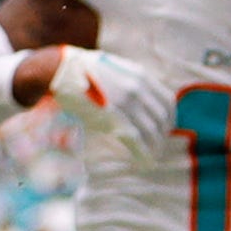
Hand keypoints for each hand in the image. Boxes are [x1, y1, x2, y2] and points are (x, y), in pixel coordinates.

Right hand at [43, 47, 170, 158]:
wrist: (59, 70)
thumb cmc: (84, 72)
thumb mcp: (116, 69)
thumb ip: (134, 83)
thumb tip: (146, 104)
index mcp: (140, 76)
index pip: (168, 101)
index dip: (171, 119)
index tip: (166, 128)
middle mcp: (137, 88)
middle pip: (162, 119)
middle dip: (162, 135)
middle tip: (158, 146)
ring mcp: (125, 102)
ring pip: (151, 131)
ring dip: (154, 147)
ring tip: (152, 156)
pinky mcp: (112, 116)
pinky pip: (135, 139)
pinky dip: (144, 153)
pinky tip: (145, 162)